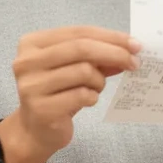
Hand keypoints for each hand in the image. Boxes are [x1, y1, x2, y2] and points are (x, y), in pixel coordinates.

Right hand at [1, 26, 140, 162]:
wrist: (36, 130)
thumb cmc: (58, 93)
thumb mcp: (75, 68)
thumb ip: (97, 56)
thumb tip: (129, 48)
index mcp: (32, 43)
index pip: (79, 32)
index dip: (110, 36)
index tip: (135, 44)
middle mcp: (27, 62)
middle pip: (82, 48)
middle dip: (114, 53)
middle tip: (135, 63)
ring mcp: (31, 85)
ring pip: (84, 71)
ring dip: (100, 80)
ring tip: (96, 88)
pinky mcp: (41, 109)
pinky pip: (82, 95)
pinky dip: (93, 97)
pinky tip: (87, 100)